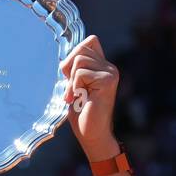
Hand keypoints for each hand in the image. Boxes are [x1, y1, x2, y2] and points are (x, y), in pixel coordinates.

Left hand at [59, 35, 119, 161]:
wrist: (91, 134)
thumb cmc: (81, 114)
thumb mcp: (74, 87)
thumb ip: (74, 70)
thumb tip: (64, 58)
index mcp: (103, 66)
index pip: (89, 41)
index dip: (74, 54)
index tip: (70, 77)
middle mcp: (109, 67)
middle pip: (82, 48)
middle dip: (68, 67)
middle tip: (71, 89)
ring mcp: (110, 72)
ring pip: (79, 59)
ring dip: (71, 80)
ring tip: (75, 96)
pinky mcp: (108, 80)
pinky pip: (80, 72)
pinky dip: (74, 86)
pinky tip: (79, 99)